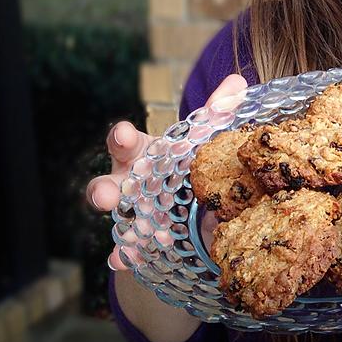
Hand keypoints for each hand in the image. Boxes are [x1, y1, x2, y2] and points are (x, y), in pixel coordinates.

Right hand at [85, 73, 248, 270]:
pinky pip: (127, 250)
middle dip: (104, 190)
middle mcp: (129, 182)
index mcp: (143, 154)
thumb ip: (216, 112)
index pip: (127, 143)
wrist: (181, 204)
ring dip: (120, 229)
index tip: (123, 134)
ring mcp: (131, 212)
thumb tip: (238, 80)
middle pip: (110, 183)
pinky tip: (123, 262)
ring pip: (118, 220)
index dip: (122, 138)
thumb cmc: (185, 161)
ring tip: (127, 238)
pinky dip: (124, 256)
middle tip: (104, 196)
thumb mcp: (199, 139)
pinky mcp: (138, 240)